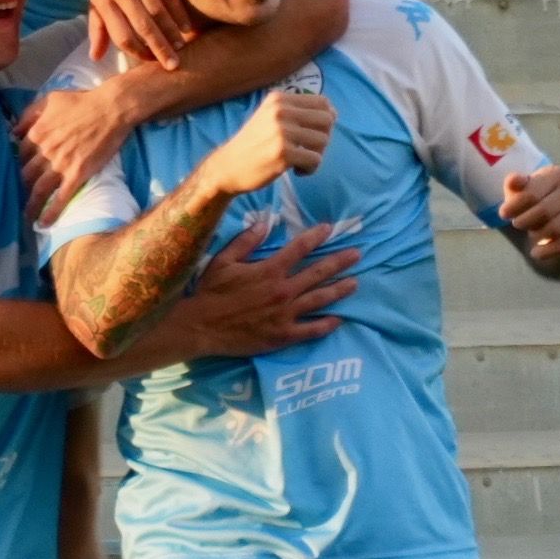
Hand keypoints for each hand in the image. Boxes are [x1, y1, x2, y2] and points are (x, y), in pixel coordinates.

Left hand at [17, 76, 147, 219]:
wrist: (110, 109)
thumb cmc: (81, 101)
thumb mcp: (49, 99)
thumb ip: (28, 114)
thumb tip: (13, 131)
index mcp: (36, 132)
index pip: (20, 153)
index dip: (19, 164)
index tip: (20, 171)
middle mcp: (45, 151)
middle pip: (26, 174)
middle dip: (21, 187)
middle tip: (19, 197)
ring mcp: (61, 164)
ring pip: (39, 189)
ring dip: (30, 206)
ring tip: (26, 218)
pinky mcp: (78, 173)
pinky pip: (61, 197)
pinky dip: (52, 212)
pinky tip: (45, 223)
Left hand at [84, 0, 204, 70]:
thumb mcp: (97, 0)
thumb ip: (98, 28)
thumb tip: (95, 57)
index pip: (121, 35)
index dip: (137, 52)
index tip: (150, 62)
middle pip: (142, 26)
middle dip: (159, 48)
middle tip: (173, 64)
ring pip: (158, 11)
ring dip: (171, 32)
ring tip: (181, 46)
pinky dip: (179, 11)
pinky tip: (186, 26)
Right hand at [174, 225, 358, 357]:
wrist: (201, 327)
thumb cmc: (210, 292)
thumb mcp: (223, 260)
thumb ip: (246, 241)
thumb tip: (265, 222)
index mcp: (270, 270)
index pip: (300, 248)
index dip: (316, 237)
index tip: (330, 229)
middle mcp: (283, 290)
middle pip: (318, 273)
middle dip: (340, 262)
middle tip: (358, 255)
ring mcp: (286, 314)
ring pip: (320, 299)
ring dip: (340, 290)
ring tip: (356, 283)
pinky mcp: (283, 335)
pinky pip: (311, 330)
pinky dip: (327, 324)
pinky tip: (339, 319)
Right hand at [202, 88, 330, 198]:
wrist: (228, 167)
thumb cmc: (254, 144)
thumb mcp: (270, 116)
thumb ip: (296, 111)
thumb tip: (332, 113)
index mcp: (279, 99)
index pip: (323, 102)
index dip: (326, 120)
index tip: (314, 134)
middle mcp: (280, 111)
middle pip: (327, 120)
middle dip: (324, 138)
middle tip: (308, 149)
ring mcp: (282, 131)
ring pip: (323, 140)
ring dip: (316, 155)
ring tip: (300, 161)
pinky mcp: (283, 153)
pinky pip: (315, 159)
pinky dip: (310, 169)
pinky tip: (296, 171)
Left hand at [500, 165, 559, 266]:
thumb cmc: (540, 195)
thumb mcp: (525, 187)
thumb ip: (515, 184)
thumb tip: (513, 181)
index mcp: (556, 174)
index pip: (532, 194)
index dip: (514, 207)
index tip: (503, 214)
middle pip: (544, 212)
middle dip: (525, 222)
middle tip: (517, 224)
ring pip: (555, 229)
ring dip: (536, 235)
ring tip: (530, 233)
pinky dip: (547, 251)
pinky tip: (536, 253)